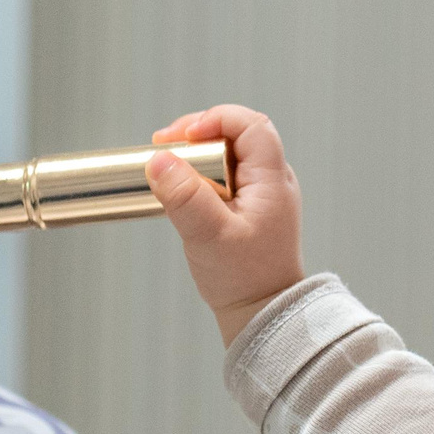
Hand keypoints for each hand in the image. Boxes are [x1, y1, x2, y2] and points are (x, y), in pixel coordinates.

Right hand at [145, 105, 306, 347]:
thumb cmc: (243, 279)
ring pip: (229, 153)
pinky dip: (201, 173)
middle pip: (238, 133)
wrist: (263, 314)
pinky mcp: (250, 207)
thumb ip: (185, 197)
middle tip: (164, 146)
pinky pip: (225, 174)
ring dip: (197, 153)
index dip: (214, 119)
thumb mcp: (208, 236)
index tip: (182, 138)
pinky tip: (181, 188)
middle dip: (199, 132)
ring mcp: (263, 193)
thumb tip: (160, 159)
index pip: (251, 125)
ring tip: (167, 166)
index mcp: (272, 180)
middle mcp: (273, 181)